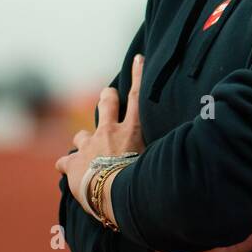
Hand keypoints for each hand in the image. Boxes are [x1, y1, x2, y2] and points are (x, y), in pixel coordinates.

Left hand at [55, 55, 147, 214]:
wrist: (114, 194)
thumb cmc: (141, 180)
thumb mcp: (157, 160)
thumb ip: (163, 151)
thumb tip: (186, 150)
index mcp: (131, 131)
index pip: (136, 97)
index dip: (138, 75)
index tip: (138, 58)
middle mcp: (108, 132)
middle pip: (106, 104)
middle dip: (107, 97)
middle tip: (108, 94)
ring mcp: (89, 146)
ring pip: (81, 134)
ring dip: (83, 139)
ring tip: (86, 149)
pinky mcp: (73, 162)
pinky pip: (65, 161)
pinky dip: (66, 165)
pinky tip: (66, 170)